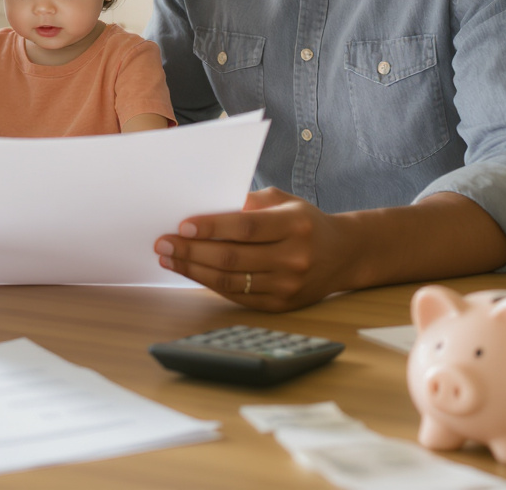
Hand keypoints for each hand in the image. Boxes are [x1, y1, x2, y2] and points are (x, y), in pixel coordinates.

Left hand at [154, 187, 353, 311]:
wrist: (342, 254)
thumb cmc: (302, 220)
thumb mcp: (282, 200)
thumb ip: (247, 202)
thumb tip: (204, 208)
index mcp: (294, 225)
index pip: (245, 227)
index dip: (212, 227)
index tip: (182, 226)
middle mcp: (294, 258)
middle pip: (232, 257)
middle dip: (191, 251)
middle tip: (162, 243)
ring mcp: (288, 286)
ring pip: (231, 281)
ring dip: (194, 270)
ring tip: (169, 259)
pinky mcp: (281, 305)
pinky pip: (237, 296)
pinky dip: (210, 284)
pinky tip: (192, 273)